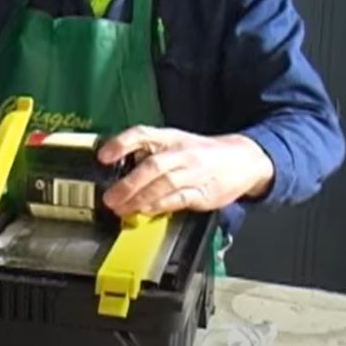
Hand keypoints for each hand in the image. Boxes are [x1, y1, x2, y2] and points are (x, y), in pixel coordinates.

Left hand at [98, 126, 274, 215]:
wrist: (243, 159)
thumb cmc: (201, 153)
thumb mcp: (175, 143)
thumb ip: (148, 152)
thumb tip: (116, 167)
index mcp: (170, 138)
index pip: (142, 134)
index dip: (121, 144)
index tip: (102, 157)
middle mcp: (181, 152)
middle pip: (152, 165)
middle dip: (128, 184)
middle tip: (109, 198)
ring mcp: (193, 172)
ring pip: (163, 184)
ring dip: (139, 199)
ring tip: (120, 208)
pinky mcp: (203, 193)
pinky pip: (178, 199)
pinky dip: (159, 206)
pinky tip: (145, 211)